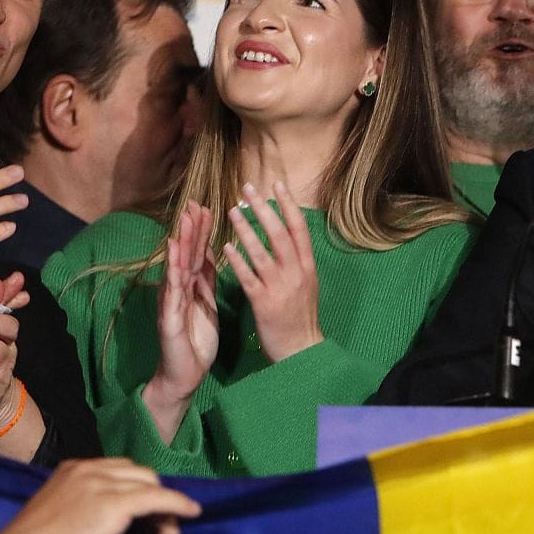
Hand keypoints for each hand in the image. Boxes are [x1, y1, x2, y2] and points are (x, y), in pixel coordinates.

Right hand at [0, 458, 200, 533]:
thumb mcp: (64, 516)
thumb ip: (90, 508)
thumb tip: (118, 521)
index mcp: (74, 469)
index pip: (121, 473)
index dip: (138, 495)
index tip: (144, 522)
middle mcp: (91, 468)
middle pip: (141, 477)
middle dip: (155, 503)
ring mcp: (104, 483)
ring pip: (152, 488)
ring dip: (165, 513)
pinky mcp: (117, 502)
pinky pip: (159, 499)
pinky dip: (178, 506)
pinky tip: (192, 514)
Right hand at [142, 204, 217, 443]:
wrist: (184, 374)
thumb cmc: (195, 340)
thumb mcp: (206, 305)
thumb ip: (206, 282)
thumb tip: (211, 256)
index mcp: (192, 288)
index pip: (198, 255)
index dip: (203, 233)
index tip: (209, 208)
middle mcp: (178, 291)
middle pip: (186, 256)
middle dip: (191, 230)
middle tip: (195, 204)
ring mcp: (171, 303)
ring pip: (177, 269)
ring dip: (180, 245)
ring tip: (184, 221)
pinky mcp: (168, 318)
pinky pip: (172, 292)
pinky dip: (172, 272)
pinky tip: (172, 255)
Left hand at [225, 181, 321, 362]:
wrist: (300, 350)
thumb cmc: (301, 317)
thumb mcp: (307, 284)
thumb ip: (298, 262)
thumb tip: (289, 237)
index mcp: (307, 267)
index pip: (299, 229)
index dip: (288, 205)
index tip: (276, 184)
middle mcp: (296, 272)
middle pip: (280, 234)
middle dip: (263, 209)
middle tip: (248, 188)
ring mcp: (280, 287)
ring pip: (262, 252)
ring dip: (246, 229)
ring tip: (231, 210)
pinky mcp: (263, 302)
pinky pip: (248, 276)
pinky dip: (237, 260)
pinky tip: (226, 246)